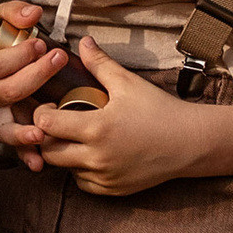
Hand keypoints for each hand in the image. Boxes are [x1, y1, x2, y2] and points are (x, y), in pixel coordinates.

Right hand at [0, 2, 72, 173]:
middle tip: (57, 58)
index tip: (40, 43)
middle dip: (34, 77)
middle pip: (6, 92)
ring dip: (23, 133)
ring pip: (4, 128)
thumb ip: (15, 13)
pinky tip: (39, 164)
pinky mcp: (9, 126)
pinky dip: (26, 155)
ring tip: (41, 134)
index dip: (17, 56)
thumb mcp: (1, 18)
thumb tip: (33, 14)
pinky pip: (15, 145)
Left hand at [29, 40, 222, 196]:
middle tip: (59, 123)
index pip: (46, 125)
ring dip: (64, 154)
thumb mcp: (128, 83)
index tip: (54, 106)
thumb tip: (82, 42)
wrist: (189, 142)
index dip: (43, 113)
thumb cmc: (159, 110)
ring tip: (76, 137)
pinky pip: (83, 184)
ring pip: (65, 170)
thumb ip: (100, 63)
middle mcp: (97, 158)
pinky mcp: (113, 190)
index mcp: (97, 129)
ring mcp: (105, 177)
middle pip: (49, 152)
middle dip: (47, 136)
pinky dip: (81, 171)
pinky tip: (91, 154)